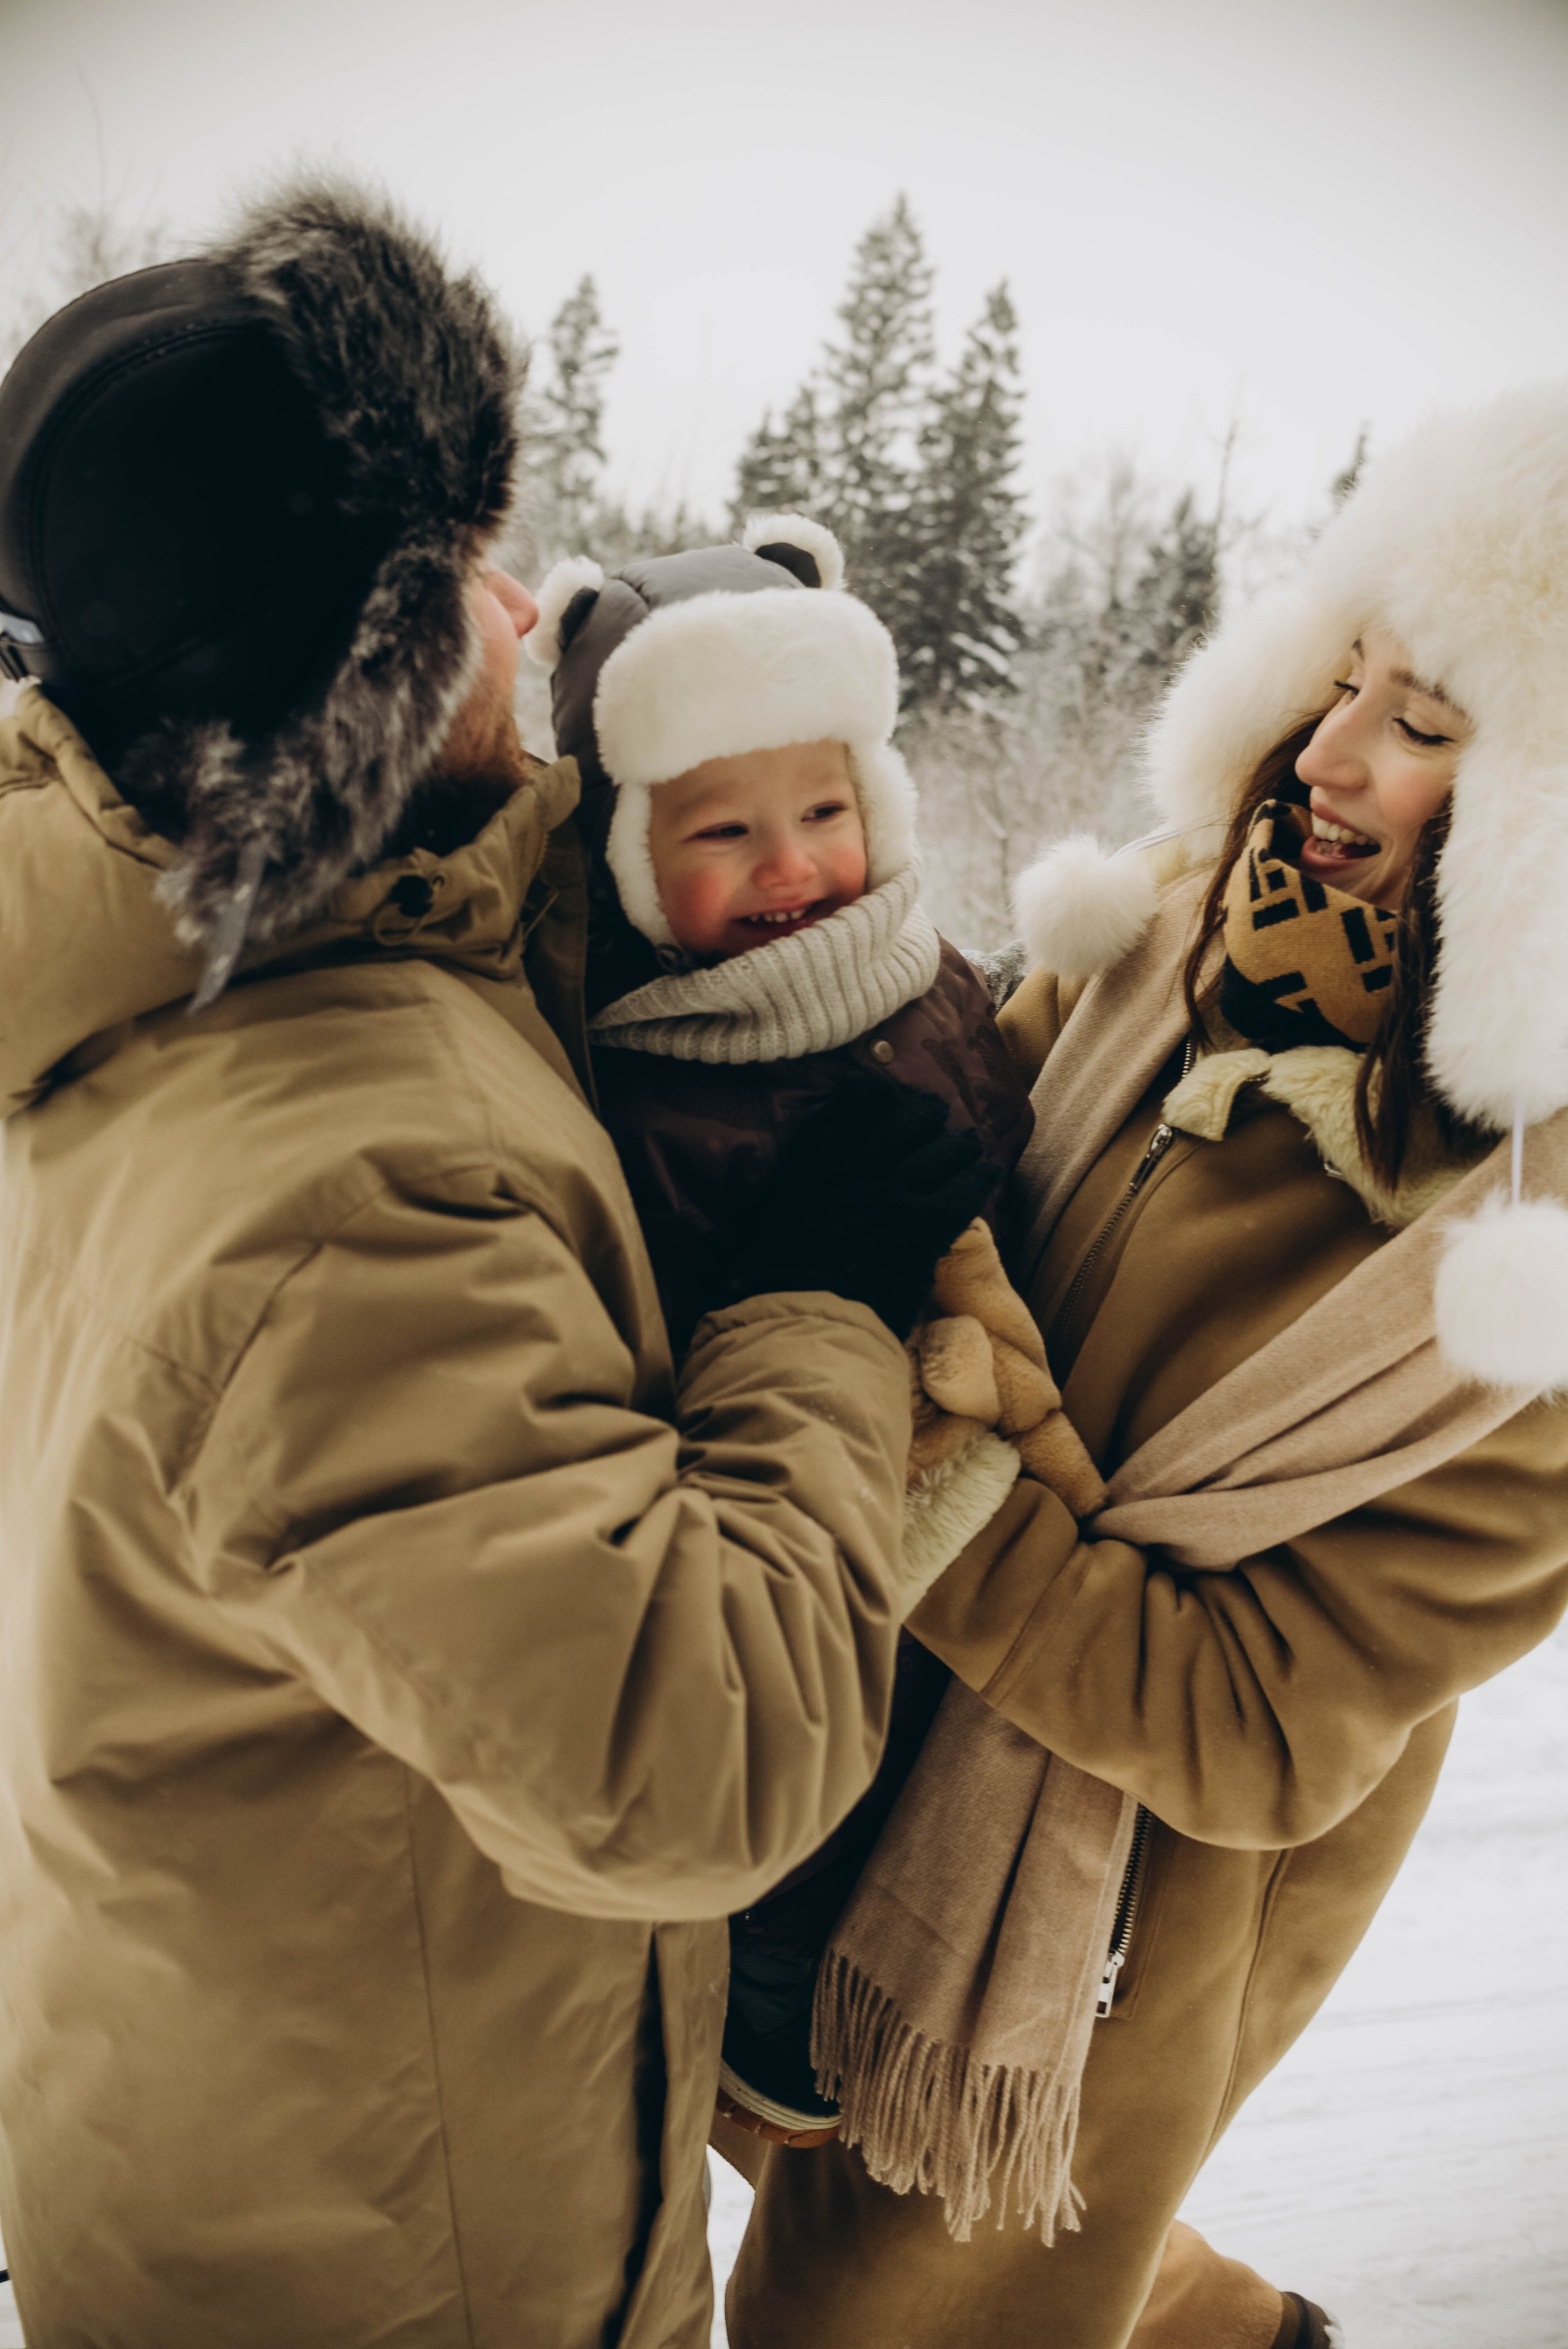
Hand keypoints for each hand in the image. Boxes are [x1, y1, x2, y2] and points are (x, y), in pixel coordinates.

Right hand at [721, 1075, 997, 1340]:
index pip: (850, 1110)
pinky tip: (987, 1170)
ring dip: (956, 1143)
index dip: (873, 1097)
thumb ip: (775, 1204)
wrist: (801, 1317)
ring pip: (937, 1153)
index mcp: (812, 1164)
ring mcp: (895, 1195)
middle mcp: (857, 1169)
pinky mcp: (924, 1227)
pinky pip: (961, 1192)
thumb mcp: (755, 1228)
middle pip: (902, 1125)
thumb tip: (765, 1207)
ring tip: (967, 1140)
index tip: (885, 1093)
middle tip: (934, 1110)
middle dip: (922, 1113)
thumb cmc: (763, 1282)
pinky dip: (977, 1178)